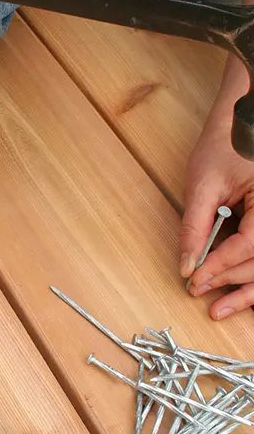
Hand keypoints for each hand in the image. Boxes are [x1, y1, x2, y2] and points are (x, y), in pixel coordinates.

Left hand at [181, 99, 253, 319]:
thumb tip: (186, 265)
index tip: (196, 280)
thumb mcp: (203, 183)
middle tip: (197, 291)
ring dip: (246, 289)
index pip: (251, 244)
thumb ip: (195, 226)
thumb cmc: (225, 145)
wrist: (240, 124)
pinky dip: (251, 274)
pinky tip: (237, 296)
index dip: (222, 265)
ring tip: (218, 309)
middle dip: (231, 281)